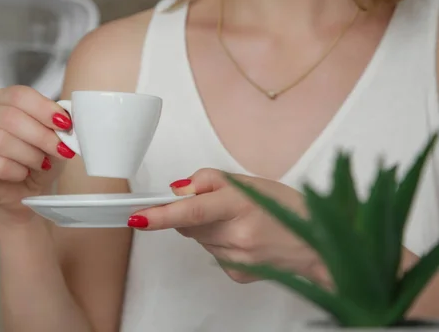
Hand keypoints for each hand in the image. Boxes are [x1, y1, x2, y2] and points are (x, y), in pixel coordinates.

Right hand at [0, 85, 76, 221]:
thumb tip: (68, 121)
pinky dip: (16, 170)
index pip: (19, 95)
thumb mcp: (56, 140)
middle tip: (60, 150)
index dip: (44, 108)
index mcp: (3, 101)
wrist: (26, 191)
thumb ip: (60, 127)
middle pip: (10, 117)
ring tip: (42, 164)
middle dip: (41, 135)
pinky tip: (23, 173)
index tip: (64, 123)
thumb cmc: (39, 161)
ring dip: (29, 154)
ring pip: (0, 140)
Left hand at [128, 169, 326, 283]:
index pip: (192, 211)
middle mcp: (237, 235)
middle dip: (191, 213)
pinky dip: (218, 243)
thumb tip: (177, 191)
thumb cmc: (285, 208)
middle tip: (217, 206)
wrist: (317, 245)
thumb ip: (208, 180)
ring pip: (199, 239)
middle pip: (189, 225)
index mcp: (240, 204)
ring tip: (237, 222)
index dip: (161, 214)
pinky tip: (242, 238)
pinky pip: (211, 253)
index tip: (138, 216)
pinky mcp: (236, 273)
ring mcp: (236, 258)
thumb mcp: (248, 182)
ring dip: (207, 228)